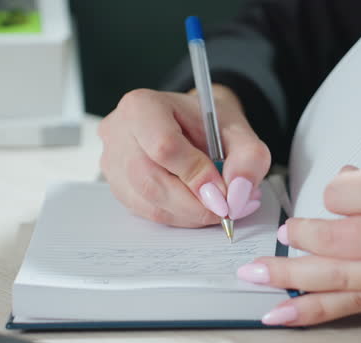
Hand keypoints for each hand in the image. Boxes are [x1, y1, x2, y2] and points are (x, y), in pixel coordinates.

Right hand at [98, 86, 269, 227]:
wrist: (192, 124)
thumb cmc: (208, 124)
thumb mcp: (238, 131)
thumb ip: (248, 159)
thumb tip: (237, 195)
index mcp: (142, 106)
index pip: (164, 147)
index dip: (196, 176)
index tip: (223, 193)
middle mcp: (119, 133)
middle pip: (151, 181)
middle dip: (193, 204)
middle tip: (225, 210)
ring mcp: (112, 162)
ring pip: (148, 203)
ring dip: (188, 215)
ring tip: (218, 208)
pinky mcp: (117, 187)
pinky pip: (146, 212)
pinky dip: (177, 217)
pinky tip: (197, 209)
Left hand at [237, 161, 360, 325]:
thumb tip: (350, 184)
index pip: (344, 191)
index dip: (332, 196)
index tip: (330, 201)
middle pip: (330, 234)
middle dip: (296, 236)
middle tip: (278, 237)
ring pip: (334, 272)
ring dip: (287, 276)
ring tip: (253, 277)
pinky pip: (356, 304)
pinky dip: (314, 310)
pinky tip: (283, 314)